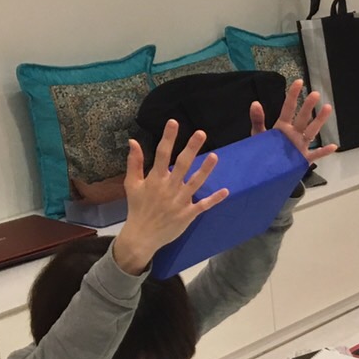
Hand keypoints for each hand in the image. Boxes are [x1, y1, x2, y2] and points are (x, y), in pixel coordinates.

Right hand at [113, 122, 228, 273]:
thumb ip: (134, 163)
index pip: (162, 154)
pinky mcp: (188, 214)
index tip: (174, 122)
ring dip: (206, 170)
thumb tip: (133, 141)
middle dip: (191, 148)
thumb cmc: (137, 208)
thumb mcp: (132, 184)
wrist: (142, 236)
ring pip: (195, 182)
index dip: (168, 138)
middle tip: (201, 133)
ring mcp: (180, 201)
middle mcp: (169, 188)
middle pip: (182, 164)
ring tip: (215, 156)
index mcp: (155, 179)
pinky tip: (226, 191)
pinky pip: (203, 205)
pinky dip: (214, 199)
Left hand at [248, 79, 337, 164]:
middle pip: (303, 117)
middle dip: (308, 106)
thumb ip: (257, 120)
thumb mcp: (258, 134)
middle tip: (315, 94)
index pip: (288, 108)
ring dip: (320, 120)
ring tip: (328, 108)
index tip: (298, 82)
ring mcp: (301, 145)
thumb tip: (255, 103)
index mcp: (283, 126)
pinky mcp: (303, 159)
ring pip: (312, 131)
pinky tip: (333, 146)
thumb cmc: (264, 151)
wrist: (265, 171)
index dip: (293, 95)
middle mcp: (294, 133)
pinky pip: (316, 154)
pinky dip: (324, 151)